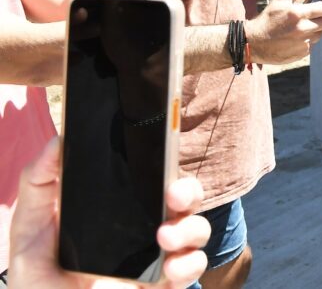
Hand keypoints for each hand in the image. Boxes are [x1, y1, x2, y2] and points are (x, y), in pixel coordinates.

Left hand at [8, 137, 209, 288]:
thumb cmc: (39, 274)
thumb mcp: (30, 225)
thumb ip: (39, 182)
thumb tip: (58, 142)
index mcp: (122, 207)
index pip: (154, 177)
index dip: (166, 162)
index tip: (162, 156)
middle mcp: (146, 227)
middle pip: (185, 198)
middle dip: (188, 191)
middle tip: (172, 196)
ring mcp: (157, 256)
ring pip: (197, 229)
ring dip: (190, 229)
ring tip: (165, 238)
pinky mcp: (162, 284)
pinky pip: (192, 268)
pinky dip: (189, 265)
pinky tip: (170, 268)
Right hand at [245, 0, 321, 63]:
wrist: (254, 42)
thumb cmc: (268, 17)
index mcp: (298, 13)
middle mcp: (303, 29)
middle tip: (316, 15)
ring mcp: (303, 43)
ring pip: (321, 34)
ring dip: (316, 29)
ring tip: (300, 26)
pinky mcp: (302, 53)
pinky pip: (313, 44)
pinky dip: (308, 40)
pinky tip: (295, 37)